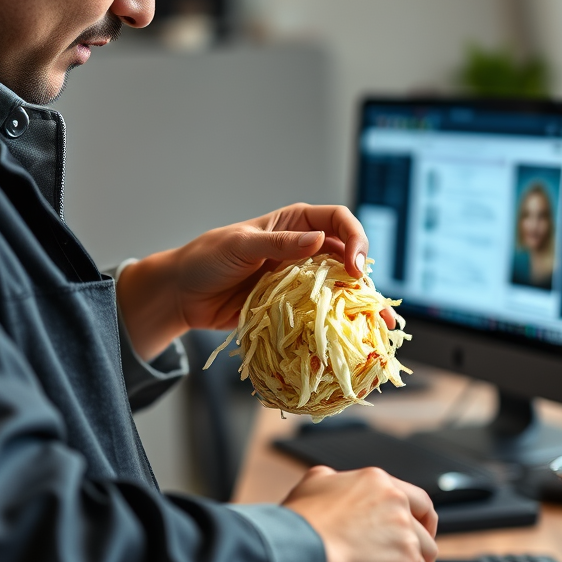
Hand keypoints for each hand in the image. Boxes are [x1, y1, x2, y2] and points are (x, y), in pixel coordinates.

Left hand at [118, 203, 393, 360]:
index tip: (355, 265)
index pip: (338, 221)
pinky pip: (319, 313)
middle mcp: (304, 249)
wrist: (182, 294)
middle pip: (347, 258)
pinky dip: (337, 324)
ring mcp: (299, 280)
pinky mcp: (291, 306)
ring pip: (339, 289)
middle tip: (376, 307)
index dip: (354, 239)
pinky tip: (353, 339)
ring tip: (378, 328)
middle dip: (367, 279)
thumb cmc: (206, 258)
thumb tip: (319, 240)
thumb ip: (279, 243)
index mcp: (295, 223)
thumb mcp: (241, 245)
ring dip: (360, 306)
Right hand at [282, 465, 437, 561]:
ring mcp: (404, 536)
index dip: (420, 522)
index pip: (418, 500)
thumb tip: (331, 483)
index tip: (412, 537)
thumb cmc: (300, 522)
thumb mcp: (313, 484)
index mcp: (377, 482)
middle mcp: (396, 504)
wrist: (299, 550)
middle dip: (420, 554)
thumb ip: (332, 481)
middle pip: (426, 533)